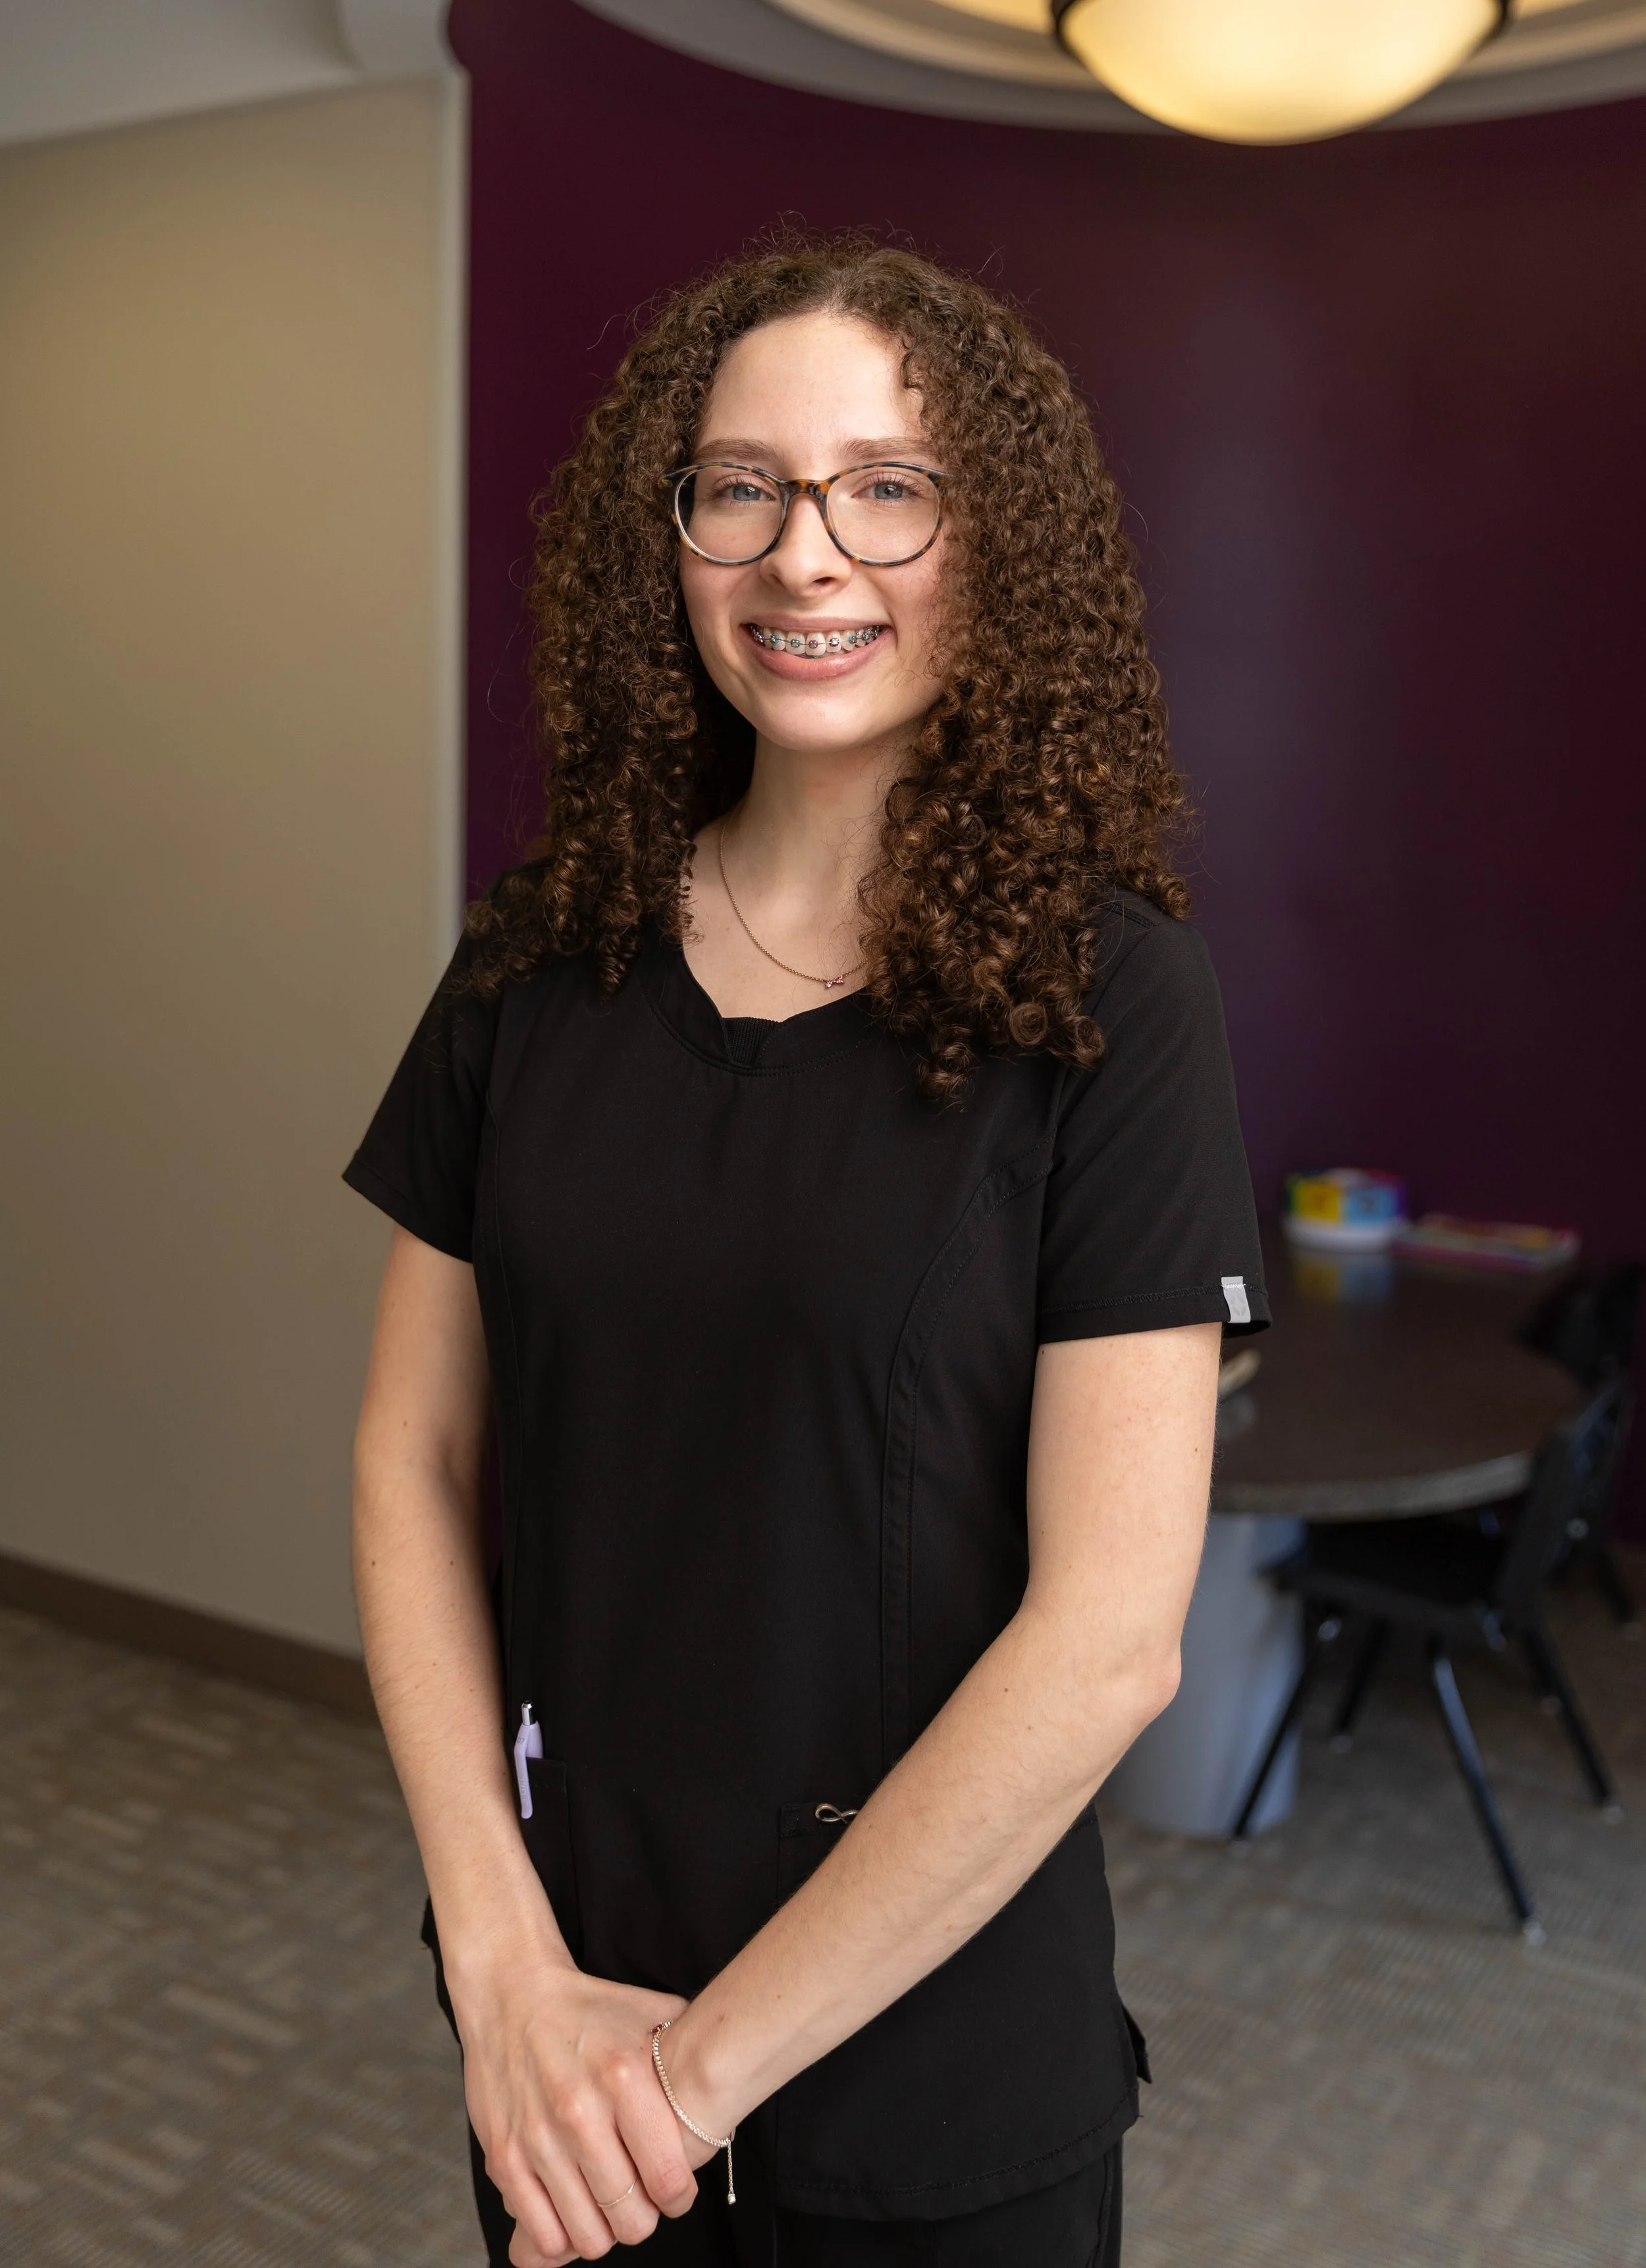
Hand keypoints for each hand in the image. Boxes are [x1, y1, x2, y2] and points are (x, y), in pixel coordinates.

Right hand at [447, 1942, 701, 2262]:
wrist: (512, 1996)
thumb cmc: (588, 2010)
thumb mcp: (650, 2015)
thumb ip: (691, 2050)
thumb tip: (732, 2080)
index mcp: (623, 2075)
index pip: (668, 2177)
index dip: (679, 2196)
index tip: (675, 2193)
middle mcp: (578, 2111)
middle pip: (630, 2216)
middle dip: (644, 2219)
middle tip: (642, 2202)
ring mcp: (538, 2138)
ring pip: (587, 2235)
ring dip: (604, 2231)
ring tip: (608, 2206)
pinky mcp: (504, 2157)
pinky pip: (541, 2232)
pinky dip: (562, 2234)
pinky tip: (572, 2207)